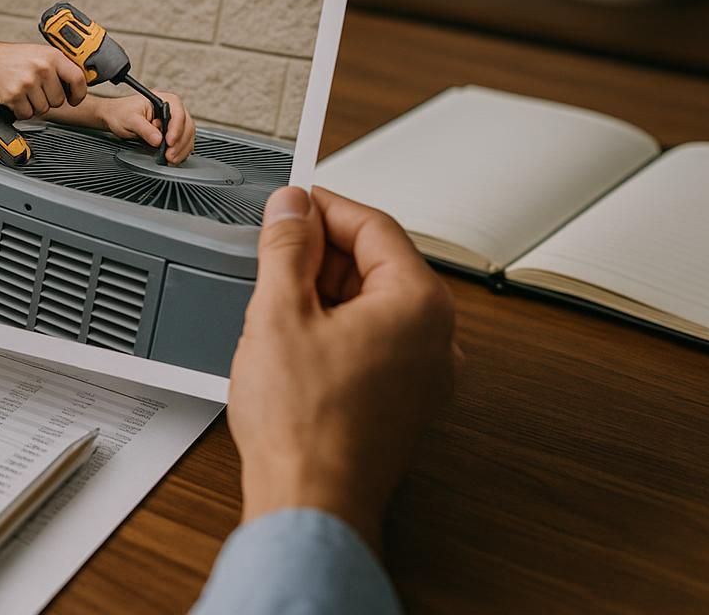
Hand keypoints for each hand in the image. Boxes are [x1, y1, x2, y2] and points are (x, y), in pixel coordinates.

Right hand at [0, 41, 86, 119]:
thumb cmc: (9, 58)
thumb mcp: (37, 53)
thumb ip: (57, 66)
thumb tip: (78, 84)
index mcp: (51, 55)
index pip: (78, 79)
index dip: (78, 93)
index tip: (74, 99)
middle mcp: (42, 68)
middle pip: (58, 100)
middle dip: (47, 100)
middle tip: (34, 89)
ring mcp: (28, 82)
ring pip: (43, 109)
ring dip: (33, 105)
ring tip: (22, 91)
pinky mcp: (14, 96)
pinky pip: (27, 114)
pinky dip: (20, 110)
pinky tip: (13, 97)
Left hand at [98, 90, 194, 162]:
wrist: (113, 117)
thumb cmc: (121, 112)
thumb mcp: (130, 120)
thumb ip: (144, 129)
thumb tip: (158, 140)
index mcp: (164, 99)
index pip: (178, 113)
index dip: (176, 129)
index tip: (169, 142)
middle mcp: (172, 109)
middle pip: (186, 125)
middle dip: (180, 142)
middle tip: (170, 155)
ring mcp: (173, 121)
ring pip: (187, 135)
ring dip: (181, 149)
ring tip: (171, 159)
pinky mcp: (171, 132)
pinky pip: (182, 142)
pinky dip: (180, 151)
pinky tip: (174, 158)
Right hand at [226, 186, 457, 551]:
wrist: (310, 503)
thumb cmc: (304, 426)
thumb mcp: (278, 313)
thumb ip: (286, 247)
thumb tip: (291, 208)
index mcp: (419, 305)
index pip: (374, 226)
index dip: (323, 208)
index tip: (289, 205)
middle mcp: (436, 338)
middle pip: (378, 265)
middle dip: (321, 252)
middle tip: (272, 250)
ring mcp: (424, 375)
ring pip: (373, 306)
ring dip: (324, 292)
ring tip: (274, 301)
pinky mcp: (403, 403)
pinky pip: (373, 343)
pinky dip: (334, 329)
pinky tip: (292, 341)